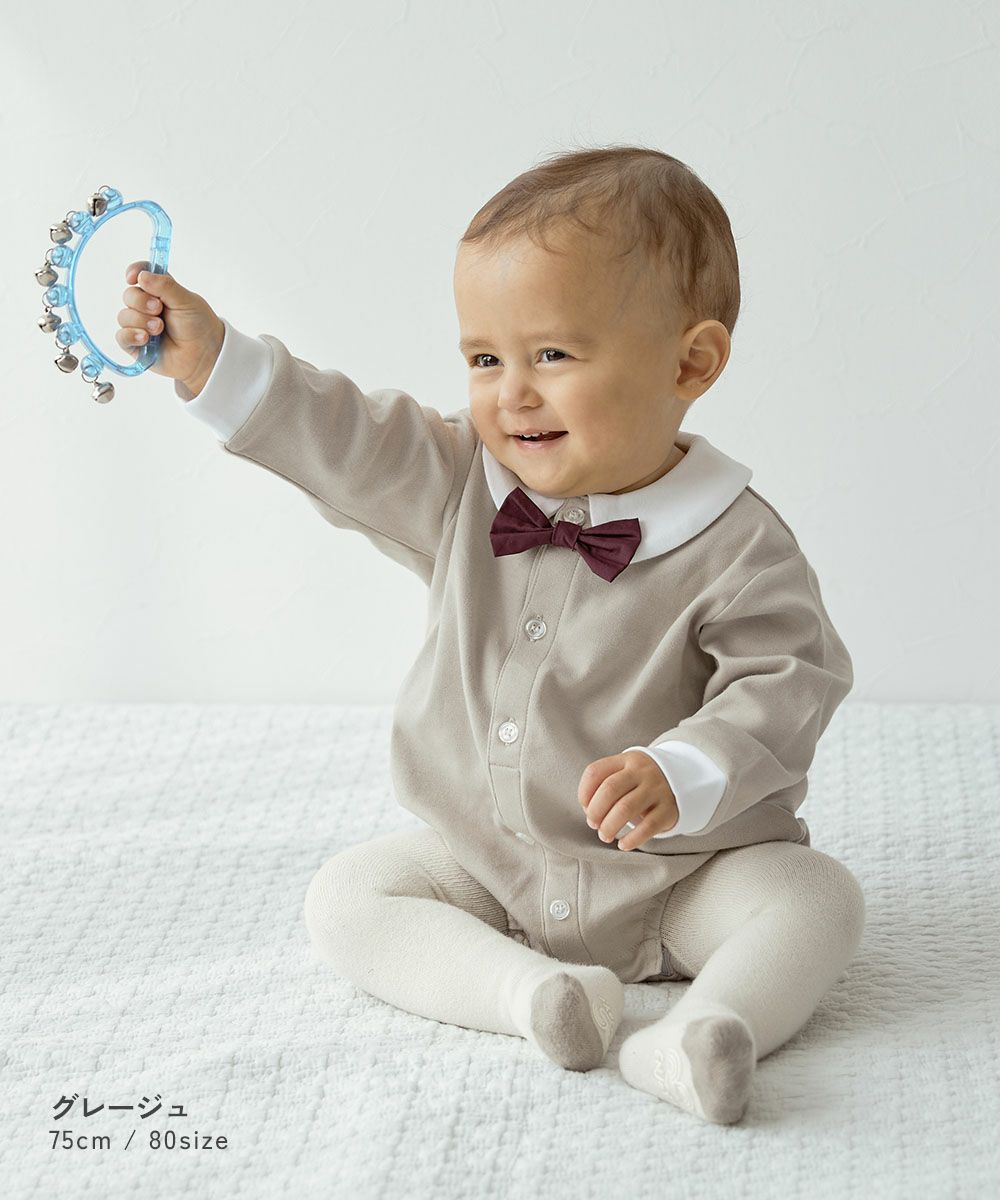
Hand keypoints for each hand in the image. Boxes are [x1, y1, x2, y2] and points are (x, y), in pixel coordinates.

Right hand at [116, 261, 224, 394]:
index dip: (134, 272)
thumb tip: (142, 276)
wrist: (205, 355)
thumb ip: (166, 286)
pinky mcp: (136, 345)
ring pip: (124, 316)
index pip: (140, 274)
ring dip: (140, 321)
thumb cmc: (199, 326)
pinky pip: (121, 336)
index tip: (133, 277)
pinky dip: (131, 335)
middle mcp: (147, 306)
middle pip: (129, 295)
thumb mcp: (187, 301)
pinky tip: (145, 339)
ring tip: (159, 329)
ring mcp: (140, 325)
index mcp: (160, 291)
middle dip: (141, 301)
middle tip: (158, 309)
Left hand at [578, 751, 678, 850]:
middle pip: (609, 789)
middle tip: (593, 824)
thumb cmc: (642, 781)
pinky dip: (632, 839)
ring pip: (626, 808)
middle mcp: (642, 772)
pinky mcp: (669, 810)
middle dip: (595, 811)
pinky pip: (648, 826)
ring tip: (605, 836)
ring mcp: (657, 789)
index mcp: (626, 760)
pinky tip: (623, 845)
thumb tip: (589, 811)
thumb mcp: (626, 772)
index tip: (584, 806)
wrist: (684, 781)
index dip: (584, 792)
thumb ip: (606, 784)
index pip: (595, 771)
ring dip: (609, 826)